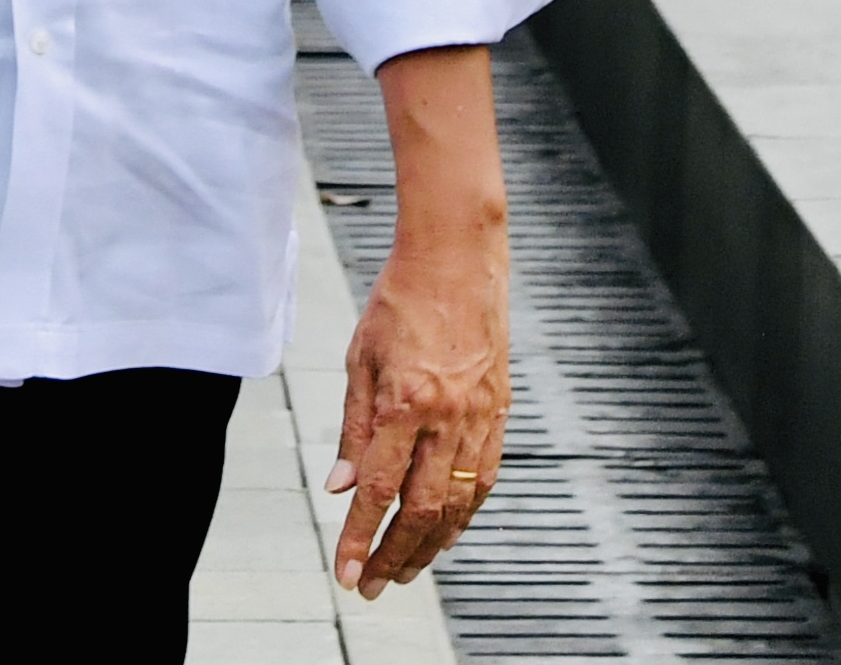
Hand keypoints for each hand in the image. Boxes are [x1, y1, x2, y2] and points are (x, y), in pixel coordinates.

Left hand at [329, 44, 511, 597]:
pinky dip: (466, 511)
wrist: (457, 255)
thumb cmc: (400, 300)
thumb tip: (341, 487)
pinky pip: (485, 475)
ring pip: (458, 501)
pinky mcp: (499, 407)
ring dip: (432, 543)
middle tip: (372, 586)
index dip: (360, 539)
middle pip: (420, 509)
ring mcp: (478, 413)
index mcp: (405, 402)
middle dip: (395, 555)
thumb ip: (353, 427)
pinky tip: (448, 529)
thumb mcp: (360, 359)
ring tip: (408, 570)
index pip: (378, 490)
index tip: (346, 574)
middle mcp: (446, 415)